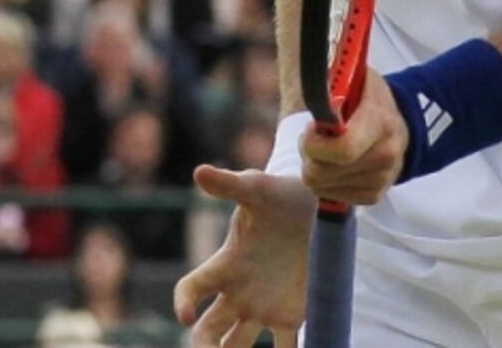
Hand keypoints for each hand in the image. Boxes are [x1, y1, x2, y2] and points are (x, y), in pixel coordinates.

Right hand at [175, 166, 313, 347]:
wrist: (318, 207)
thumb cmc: (281, 194)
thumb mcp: (258, 188)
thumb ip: (230, 185)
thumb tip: (199, 171)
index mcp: (226, 265)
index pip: (192, 289)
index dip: (183, 302)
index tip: (186, 316)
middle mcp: (238, 292)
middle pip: (207, 331)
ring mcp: (263, 307)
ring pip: (237, 347)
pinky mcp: (291, 316)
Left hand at [301, 69, 408, 204]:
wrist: (399, 123)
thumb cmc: (368, 98)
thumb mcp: (353, 77)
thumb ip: (334, 84)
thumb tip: (321, 103)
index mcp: (380, 122)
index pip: (343, 149)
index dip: (315, 143)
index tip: (311, 128)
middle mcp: (385, 155)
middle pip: (322, 170)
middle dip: (308, 153)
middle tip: (314, 137)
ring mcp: (381, 179)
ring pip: (320, 185)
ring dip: (314, 166)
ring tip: (325, 149)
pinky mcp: (374, 195)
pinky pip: (329, 195)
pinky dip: (324, 180)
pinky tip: (334, 163)